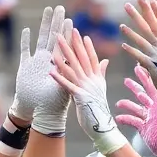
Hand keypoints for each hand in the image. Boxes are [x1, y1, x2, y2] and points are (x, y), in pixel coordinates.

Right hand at [9, 5, 73, 134]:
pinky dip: (25, 41)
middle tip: (61, 7)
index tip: (71, 20)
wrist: (36, 112)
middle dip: (57, 22)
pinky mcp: (25, 67)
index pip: (64, 45)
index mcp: (58, 65)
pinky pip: (25, 51)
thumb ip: (74, 74)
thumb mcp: (65, 87)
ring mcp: (36, 62)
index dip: (67, 32)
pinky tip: (27, 30)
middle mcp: (48, 61)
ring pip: (40, 38)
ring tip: (48, 10)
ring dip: (44, 25)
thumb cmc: (52, 103)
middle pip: (53, 37)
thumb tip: (91, 66)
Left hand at [51, 29, 127, 155]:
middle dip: (75, 44)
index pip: (92, 59)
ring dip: (65, 54)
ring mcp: (86, 88)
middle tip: (68, 29)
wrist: (103, 127)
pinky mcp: (80, 97)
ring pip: (74, 68)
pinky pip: (68, 85)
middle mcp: (93, 81)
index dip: (87, 46)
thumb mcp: (100, 89)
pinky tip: (52, 70)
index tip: (82, 34)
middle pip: (82, 59)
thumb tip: (105, 61)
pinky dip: (60, 78)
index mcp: (97, 79)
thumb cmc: (99, 110)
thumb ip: (101, 73)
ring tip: (57, 43)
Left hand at [119, 0, 156, 100]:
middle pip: (150, 26)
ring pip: (142, 40)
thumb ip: (156, 50)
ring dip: (131, 32)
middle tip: (129, 4)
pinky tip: (123, 45)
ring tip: (121, 25)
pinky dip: (131, 51)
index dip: (156, 11)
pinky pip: (139, 56)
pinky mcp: (151, 65)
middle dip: (140, 14)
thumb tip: (141, 53)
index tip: (150, 0)